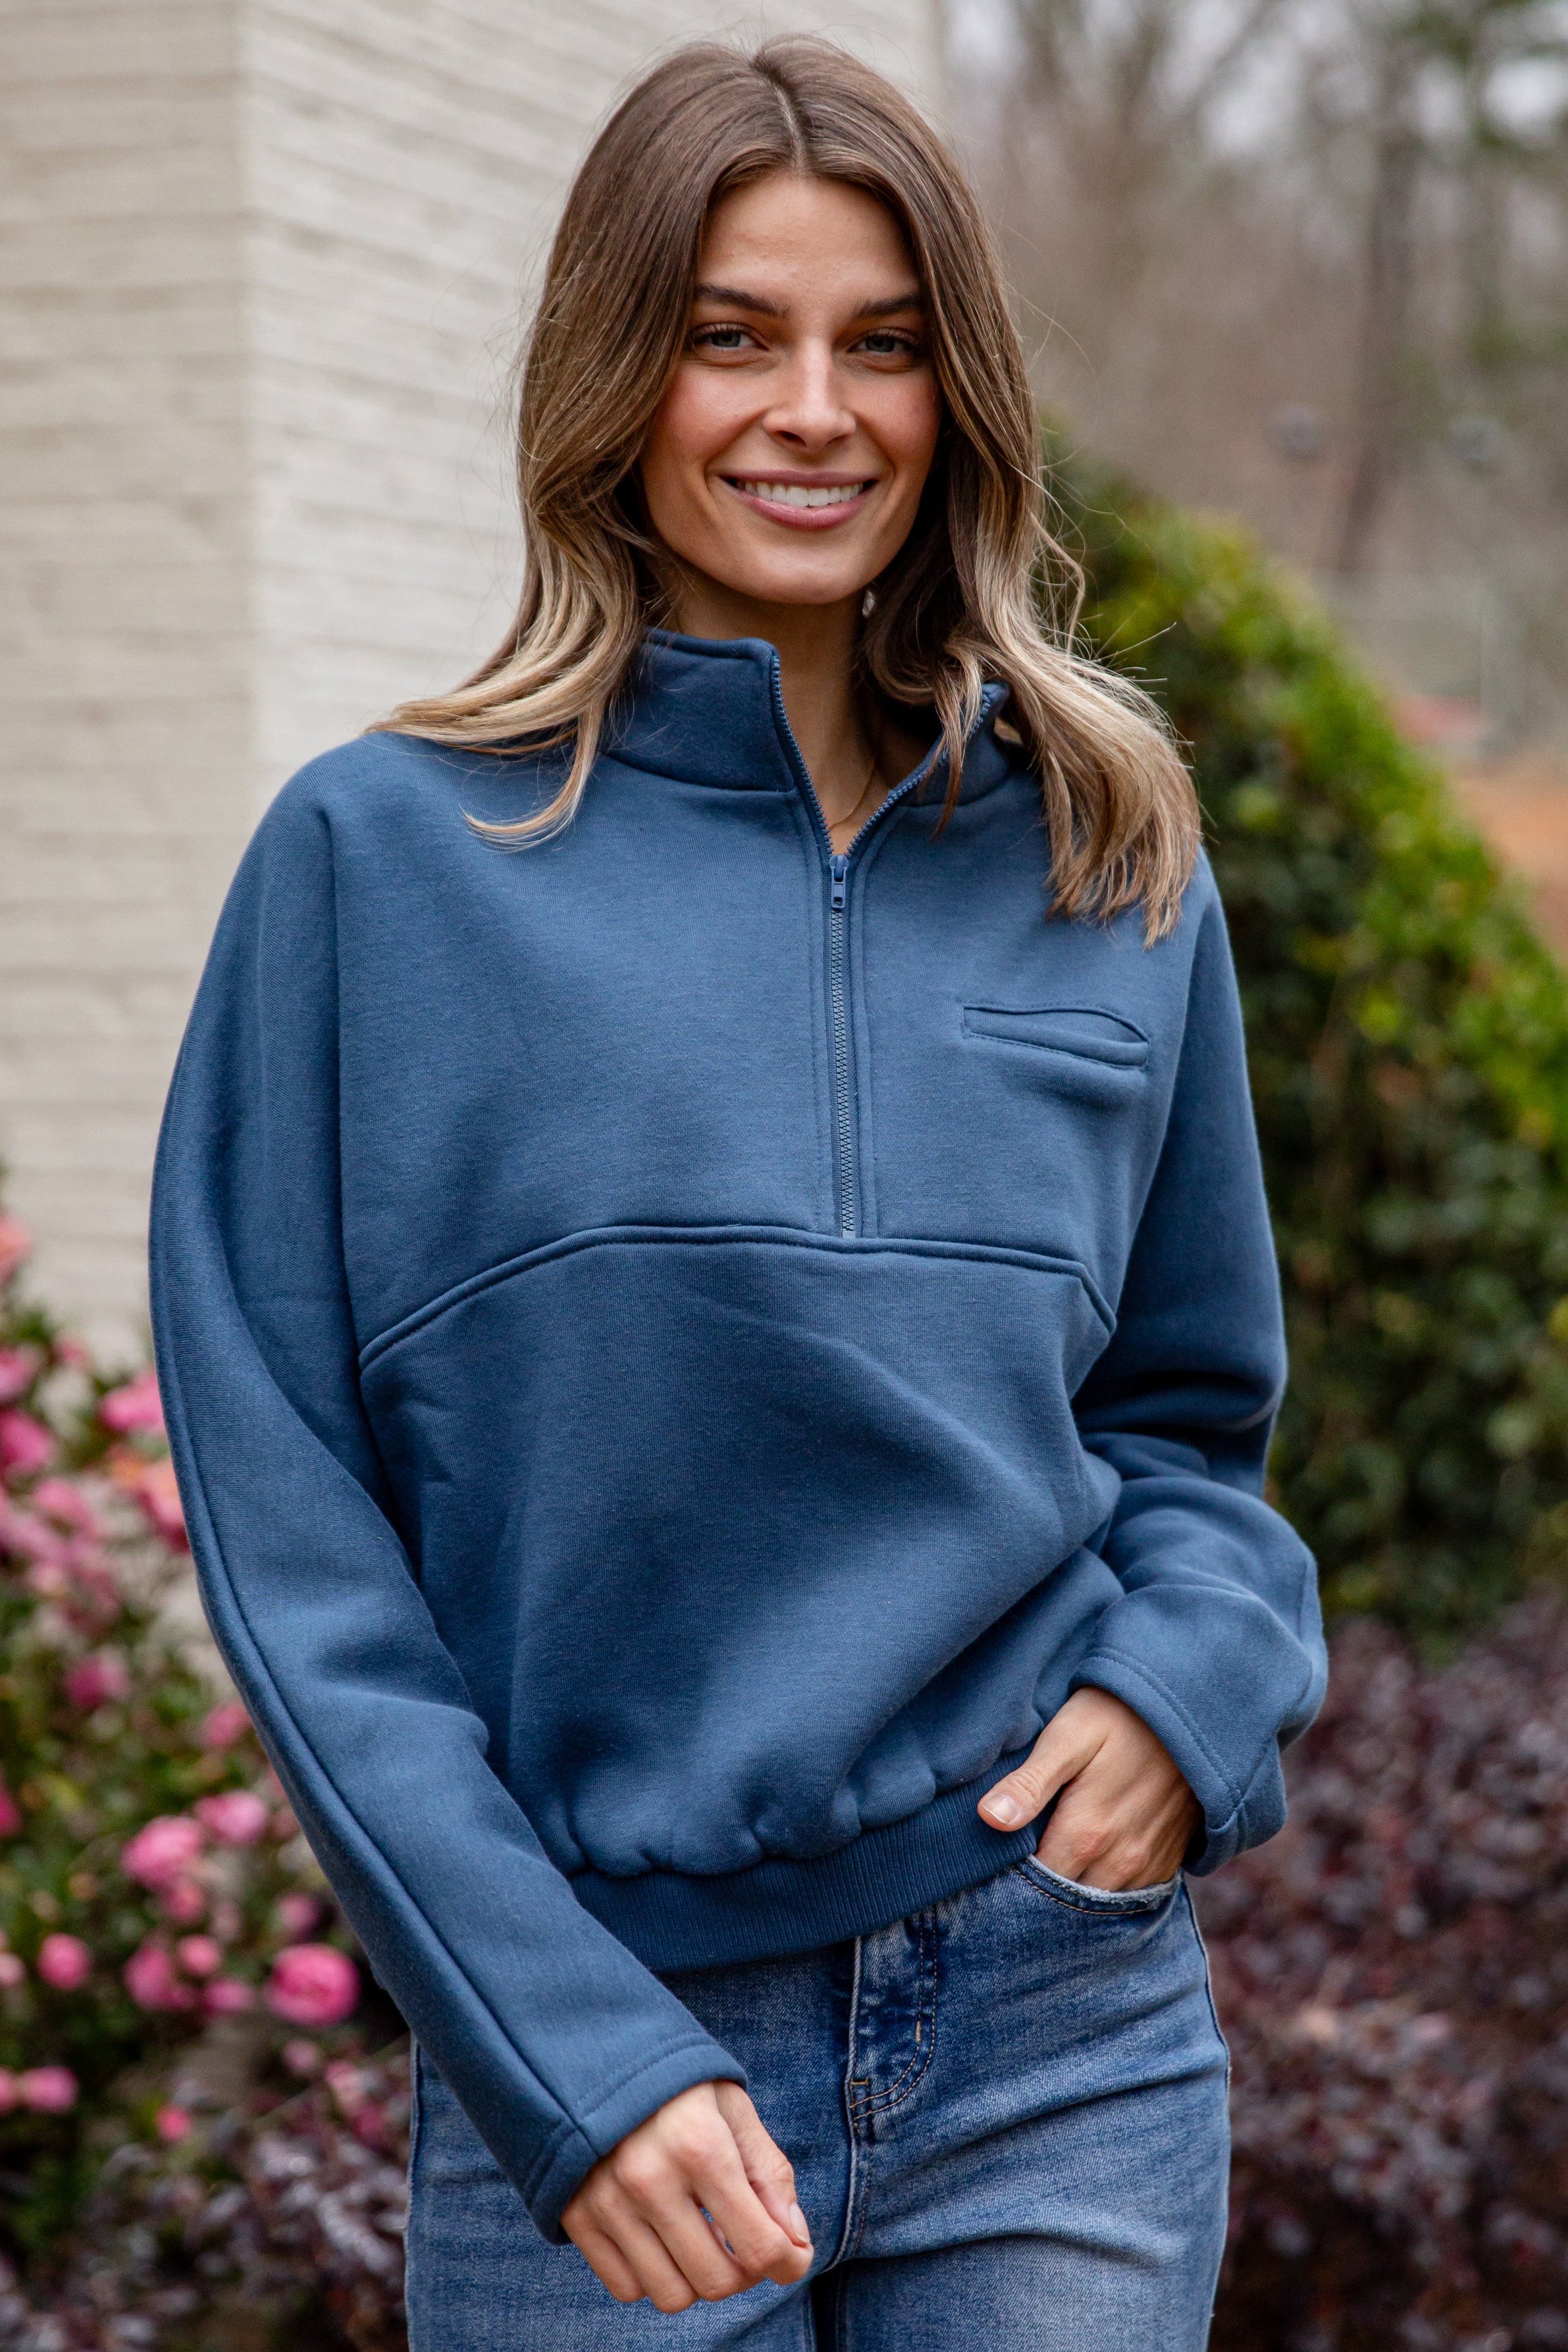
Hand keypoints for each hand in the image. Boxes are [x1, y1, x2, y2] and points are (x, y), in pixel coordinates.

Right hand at [561, 2080, 811, 2310]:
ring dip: (696, 2278)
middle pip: (716, 2281)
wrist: (595, 2055)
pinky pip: (626, 2287)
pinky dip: (652, 2276)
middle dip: (743, 2272)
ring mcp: (607, 2202)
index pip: (758, 2245)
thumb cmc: (677, 2085)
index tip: (792, 2257)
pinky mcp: (577, 2217)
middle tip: (741, 2240)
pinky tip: (661, 2237)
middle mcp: (649, 2180)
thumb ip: (770, 2176)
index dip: (788, 2262)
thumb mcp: (733, 2109)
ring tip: (700, 2237)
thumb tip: (796, 2247)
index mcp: (700, 2145)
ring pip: (671, 2296)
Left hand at [977, 1688, 1200, 1888]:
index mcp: (1085, 1835)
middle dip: (1039, 1893)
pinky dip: (1105, 1888)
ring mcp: (1146, 1867)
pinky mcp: (1167, 1862)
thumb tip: (988, 1818)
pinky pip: (1129, 1896)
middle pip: (1066, 1902)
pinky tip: (1088, 1866)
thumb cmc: (1119, 1716)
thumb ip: (1030, 1783)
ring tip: (1050, 1866)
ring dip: (1073, 1895)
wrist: (1195, 1709)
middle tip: (1015, 1870)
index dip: (1009, 1880)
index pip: (1034, 1886)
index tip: (991, 1866)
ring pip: (1098, 1904)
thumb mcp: (1068, 1737)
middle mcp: (1118, 1863)